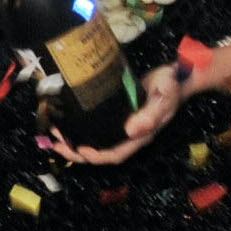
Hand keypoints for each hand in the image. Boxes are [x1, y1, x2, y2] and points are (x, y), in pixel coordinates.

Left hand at [46, 63, 182, 164]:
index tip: (79, 149)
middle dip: (77, 152)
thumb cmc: (171, 86)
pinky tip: (67, 119)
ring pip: (96, 140)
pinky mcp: (116, 114)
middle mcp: (129, 134)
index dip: (97, 156)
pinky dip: (81, 126)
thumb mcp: (164, 97)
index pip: (116, 154)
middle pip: (101, 151)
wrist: (175, 74)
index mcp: (140, 135)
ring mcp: (122, 125)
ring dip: (74, 140)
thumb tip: (132, 131)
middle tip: (56, 144)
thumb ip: (151, 114)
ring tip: (55, 133)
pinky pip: (96, 126)